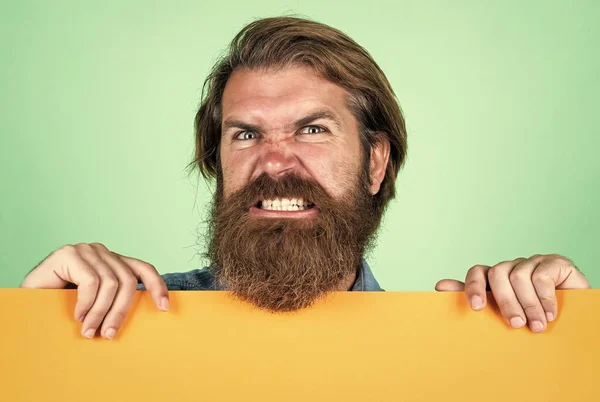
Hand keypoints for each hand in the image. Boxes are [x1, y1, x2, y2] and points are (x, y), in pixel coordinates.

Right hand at [21, 243, 168, 338]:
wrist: (27, 301)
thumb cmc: (62, 305)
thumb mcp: (96, 303)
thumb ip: (115, 301)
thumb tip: (146, 316)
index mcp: (113, 262)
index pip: (143, 269)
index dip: (157, 286)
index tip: (165, 308)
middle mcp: (102, 252)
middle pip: (128, 281)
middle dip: (121, 311)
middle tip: (109, 334)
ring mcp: (86, 250)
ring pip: (110, 283)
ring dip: (100, 312)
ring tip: (90, 331)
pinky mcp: (69, 253)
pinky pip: (90, 281)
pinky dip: (86, 303)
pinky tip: (78, 315)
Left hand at [435, 254, 590, 332]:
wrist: (576, 318)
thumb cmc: (534, 317)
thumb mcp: (504, 314)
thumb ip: (476, 300)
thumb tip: (439, 286)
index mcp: (496, 278)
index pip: (477, 272)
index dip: (472, 287)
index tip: (474, 308)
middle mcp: (513, 267)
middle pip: (497, 274)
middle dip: (505, 302)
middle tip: (515, 325)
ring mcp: (533, 262)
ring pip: (519, 276)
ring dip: (528, 305)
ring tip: (536, 326)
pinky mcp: (555, 263)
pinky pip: (542, 275)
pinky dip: (545, 298)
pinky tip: (550, 314)